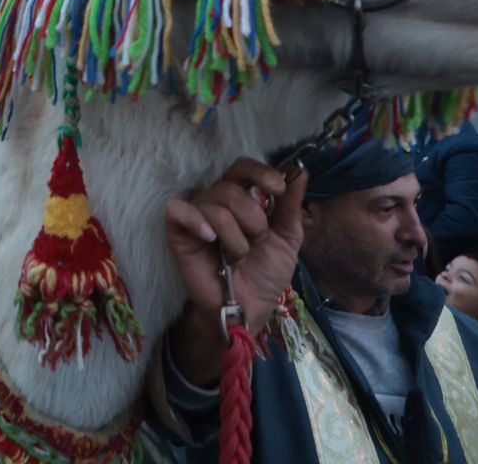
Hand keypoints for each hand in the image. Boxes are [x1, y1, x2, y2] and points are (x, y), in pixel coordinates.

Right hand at [164, 158, 308, 384]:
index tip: (277, 190)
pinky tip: (210, 239)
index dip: (260, 172)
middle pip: (231, 187)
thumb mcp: (287, 239)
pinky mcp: (177, 233)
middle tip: (257, 241)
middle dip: (253, 218)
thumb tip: (300, 172)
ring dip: (235, 236)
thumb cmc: (265, 274)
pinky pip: (179, 210)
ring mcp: (196, 216)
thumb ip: (291, 206)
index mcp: (242, 198)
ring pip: (215, 205)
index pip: (244, 168)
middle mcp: (217, 202)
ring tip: (237, 257)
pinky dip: (196, 222)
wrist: (248, 309)